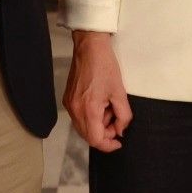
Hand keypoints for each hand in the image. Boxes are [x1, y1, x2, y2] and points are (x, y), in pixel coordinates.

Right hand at [63, 31, 131, 152]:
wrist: (89, 47)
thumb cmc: (105, 66)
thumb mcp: (119, 92)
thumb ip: (123, 115)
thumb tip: (121, 130)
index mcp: (88, 109)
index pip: (95, 139)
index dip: (108, 145)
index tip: (119, 141)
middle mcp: (74, 110)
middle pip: (88, 136)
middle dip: (104, 134)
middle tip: (117, 121)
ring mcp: (69, 105)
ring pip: (83, 127)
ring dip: (98, 125)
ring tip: (109, 108)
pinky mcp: (68, 99)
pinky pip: (79, 117)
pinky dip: (91, 117)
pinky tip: (100, 104)